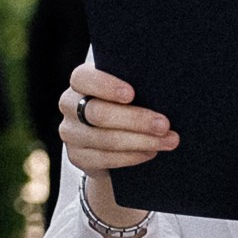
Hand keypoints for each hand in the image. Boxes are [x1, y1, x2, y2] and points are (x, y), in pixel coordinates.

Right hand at [60, 60, 176, 220]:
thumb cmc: (126, 104)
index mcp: (80, 81)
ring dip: (141, 141)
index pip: (83, 78)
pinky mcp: (77, 156)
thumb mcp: (128, 90)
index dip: (106, 86)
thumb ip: (136, 85)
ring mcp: (70, 132)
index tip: (132, 94)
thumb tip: (166, 90)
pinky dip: (131, 157)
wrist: (111, 139)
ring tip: (168, 141)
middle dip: (135, 120)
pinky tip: (151, 153)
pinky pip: (104, 159)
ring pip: (105, 139)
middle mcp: (69, 105)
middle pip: (98, 113)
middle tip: (164, 125)